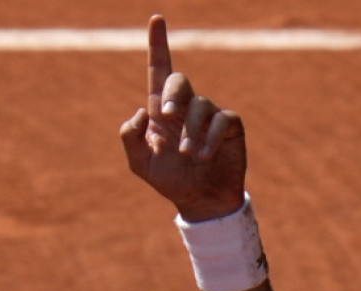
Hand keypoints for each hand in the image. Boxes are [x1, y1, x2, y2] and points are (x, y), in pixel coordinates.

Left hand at [120, 16, 245, 222]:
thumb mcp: (141, 163)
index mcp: (160, 113)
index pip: (159, 72)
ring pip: (200, 105)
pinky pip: (222, 119)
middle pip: (178, 81)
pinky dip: (210, 137)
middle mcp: (185, 108)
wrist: (200, 200)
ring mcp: (209, 115)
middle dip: (172, 94)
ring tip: (189, 155)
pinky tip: (204, 155)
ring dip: (191, 131)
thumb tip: (140, 110)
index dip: (158, 45)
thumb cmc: (170, 180)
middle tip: (166, 115)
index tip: (156, 18)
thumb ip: (131, 138)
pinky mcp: (229, 126)